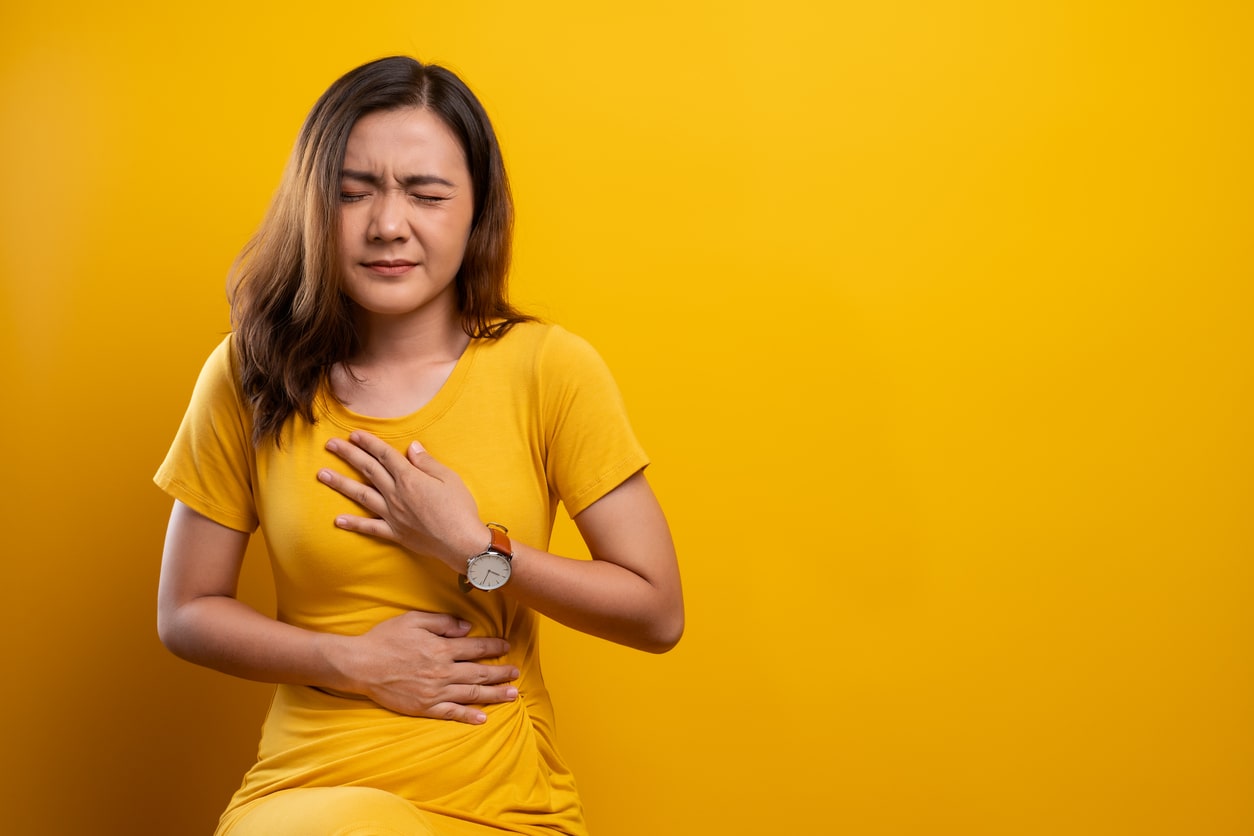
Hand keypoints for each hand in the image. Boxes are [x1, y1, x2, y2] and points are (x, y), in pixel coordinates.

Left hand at [319, 431, 485, 571]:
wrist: (462, 543)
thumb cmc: (460, 509)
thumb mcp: (449, 478)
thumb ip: (427, 462)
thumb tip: (412, 447)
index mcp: (410, 478)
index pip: (385, 455)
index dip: (369, 443)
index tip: (354, 434)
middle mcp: (396, 495)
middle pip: (368, 470)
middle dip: (348, 455)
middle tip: (330, 444)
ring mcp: (392, 515)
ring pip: (361, 495)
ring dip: (340, 484)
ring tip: (322, 475)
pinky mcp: (395, 533)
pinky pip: (370, 527)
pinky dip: (353, 524)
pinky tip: (338, 520)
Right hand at [329, 611, 518, 722]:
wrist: (361, 665)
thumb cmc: (386, 639)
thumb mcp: (414, 620)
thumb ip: (443, 622)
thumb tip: (468, 628)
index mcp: (441, 648)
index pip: (476, 648)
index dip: (494, 648)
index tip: (507, 647)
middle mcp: (443, 672)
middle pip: (479, 673)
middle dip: (500, 673)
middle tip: (516, 674)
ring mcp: (435, 692)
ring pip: (471, 694)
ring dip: (494, 695)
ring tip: (511, 695)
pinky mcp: (424, 708)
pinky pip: (451, 714)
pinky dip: (468, 716)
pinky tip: (483, 718)